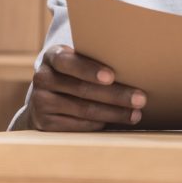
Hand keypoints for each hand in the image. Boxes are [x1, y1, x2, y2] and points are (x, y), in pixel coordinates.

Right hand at [26, 45, 146, 131]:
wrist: (45, 97)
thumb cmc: (73, 73)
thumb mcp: (76, 60)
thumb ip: (93, 59)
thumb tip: (133, 63)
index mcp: (52, 56)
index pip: (69, 62)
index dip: (90, 70)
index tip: (112, 76)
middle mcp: (42, 78)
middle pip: (83, 89)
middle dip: (115, 95)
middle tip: (140, 99)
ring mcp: (41, 102)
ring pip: (84, 110)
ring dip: (114, 113)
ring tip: (136, 113)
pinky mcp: (45, 124)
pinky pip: (78, 125)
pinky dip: (100, 124)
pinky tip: (117, 122)